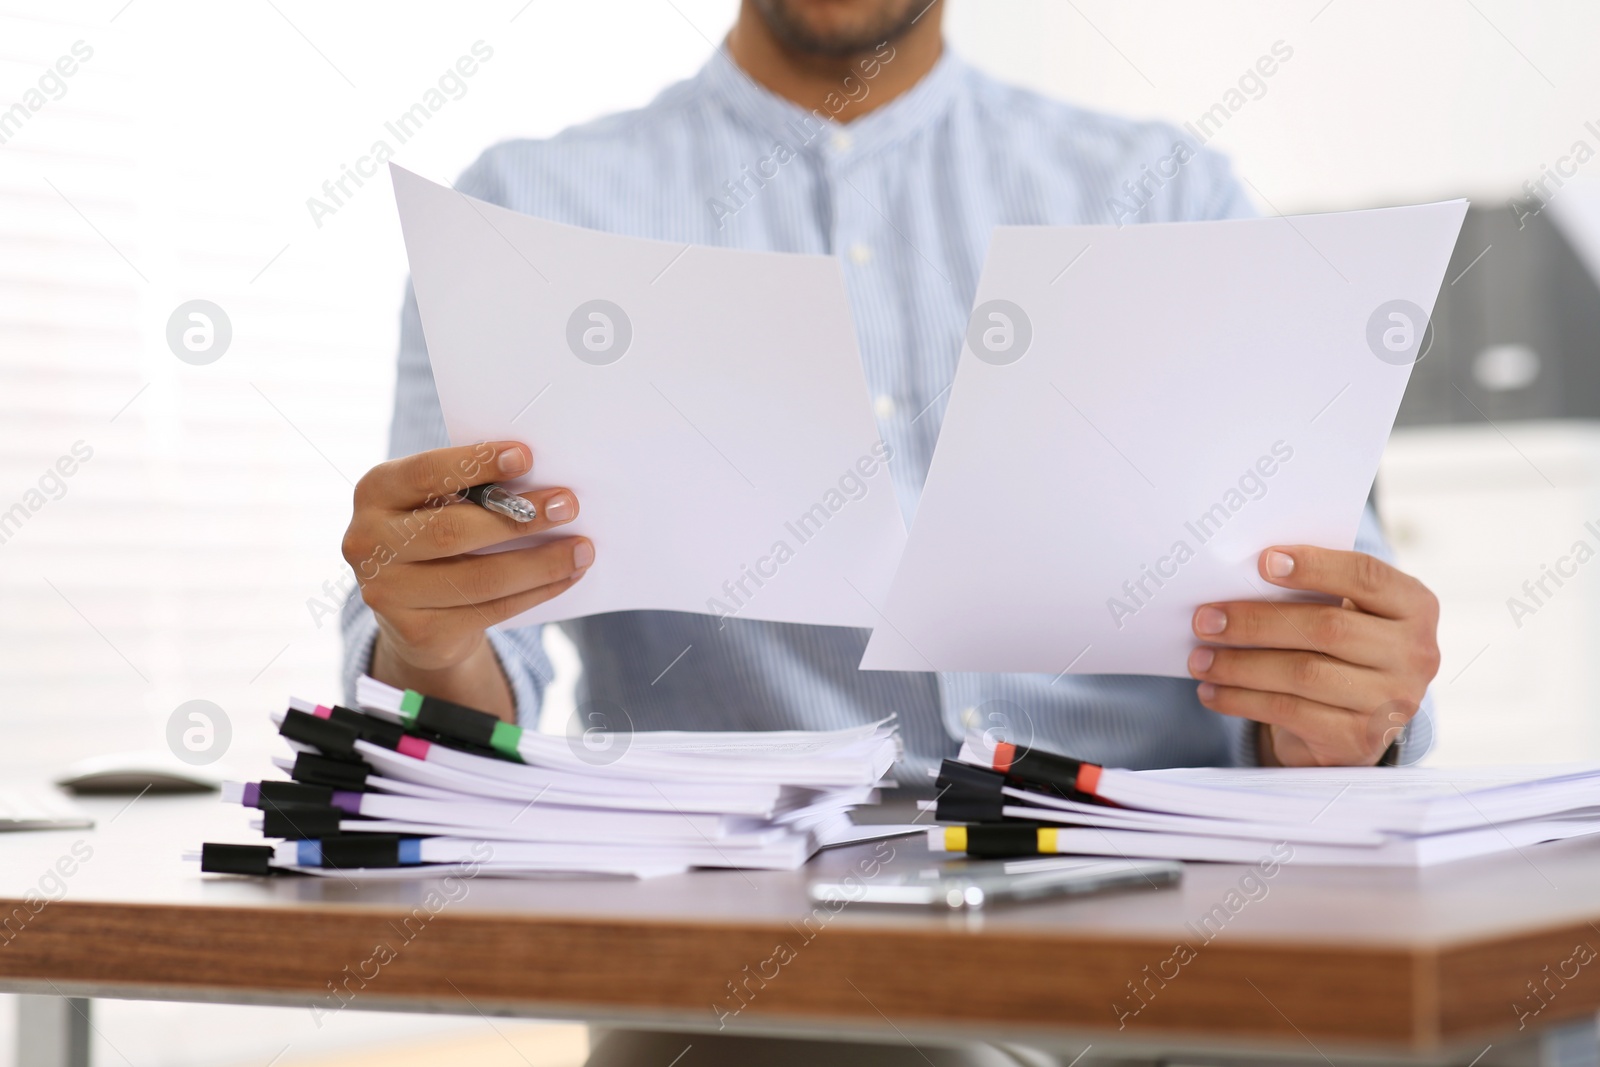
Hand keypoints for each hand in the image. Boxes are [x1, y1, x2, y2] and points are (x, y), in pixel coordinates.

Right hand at [342, 441, 591, 714]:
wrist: (414, 612)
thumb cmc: (438, 534)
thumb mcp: (439, 503)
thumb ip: (473, 492)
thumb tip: (545, 485)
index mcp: (375, 491)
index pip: (427, 473)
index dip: (477, 464)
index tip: (527, 456)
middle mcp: (368, 541)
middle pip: (454, 530)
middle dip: (520, 518)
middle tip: (568, 505)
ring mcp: (386, 592)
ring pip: (479, 578)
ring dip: (541, 563)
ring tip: (583, 549)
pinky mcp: (416, 632)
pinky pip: (490, 610)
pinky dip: (537, 591)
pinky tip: (567, 576)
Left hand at [1186, 546, 1439, 766]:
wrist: (1354, 723)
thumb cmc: (1337, 649)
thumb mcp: (1344, 614)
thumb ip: (1312, 592)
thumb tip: (1235, 576)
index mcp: (1415, 607)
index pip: (1366, 576)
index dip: (1315, 566)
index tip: (1262, 561)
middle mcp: (1415, 655)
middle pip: (1326, 627)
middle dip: (1256, 621)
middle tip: (1205, 619)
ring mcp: (1391, 702)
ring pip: (1303, 673)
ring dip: (1240, 664)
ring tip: (1199, 658)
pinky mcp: (1359, 740)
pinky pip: (1290, 712)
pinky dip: (1241, 700)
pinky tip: (1212, 691)